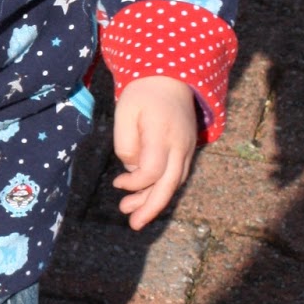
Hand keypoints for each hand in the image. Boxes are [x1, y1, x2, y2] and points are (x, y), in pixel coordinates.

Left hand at [111, 76, 197, 229]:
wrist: (172, 78)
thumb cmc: (143, 94)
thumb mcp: (125, 112)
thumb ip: (125, 142)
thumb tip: (131, 168)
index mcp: (163, 134)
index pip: (152, 171)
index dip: (134, 183)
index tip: (116, 183)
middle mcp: (180, 145)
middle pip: (169, 185)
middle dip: (151, 208)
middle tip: (133, 225)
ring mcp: (187, 149)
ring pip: (174, 183)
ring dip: (154, 201)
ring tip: (133, 215)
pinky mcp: (187, 150)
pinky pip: (177, 175)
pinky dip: (162, 189)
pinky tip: (146, 197)